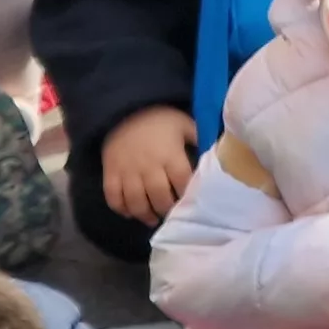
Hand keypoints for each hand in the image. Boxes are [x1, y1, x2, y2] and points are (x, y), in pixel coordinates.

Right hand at [101, 108, 199, 226]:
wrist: (124, 110)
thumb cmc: (159, 119)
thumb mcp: (184, 124)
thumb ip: (199, 139)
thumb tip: (218, 154)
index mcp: (170, 154)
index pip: (182, 181)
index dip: (188, 195)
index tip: (192, 203)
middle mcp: (148, 166)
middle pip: (159, 197)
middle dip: (167, 209)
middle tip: (172, 214)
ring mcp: (127, 171)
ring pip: (136, 202)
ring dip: (145, 215)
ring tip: (153, 219)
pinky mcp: (110, 173)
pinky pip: (113, 197)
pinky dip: (121, 209)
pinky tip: (131, 213)